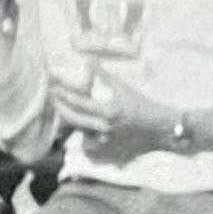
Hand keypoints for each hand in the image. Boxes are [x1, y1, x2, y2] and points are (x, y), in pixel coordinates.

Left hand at [52, 71, 179, 164]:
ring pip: (79, 132)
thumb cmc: (141, 105)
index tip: (54, 86)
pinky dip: (85, 137)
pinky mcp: (106, 153)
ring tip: (70, 110)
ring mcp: (105, 144)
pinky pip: (87, 145)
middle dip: (60, 107)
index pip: (78, 102)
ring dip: (74, 121)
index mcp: (109, 111)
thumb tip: (88, 60)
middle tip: (55, 97)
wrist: (158, 130)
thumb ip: (104, 75)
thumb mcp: (123, 87)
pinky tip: (88, 129)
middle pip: (73, 119)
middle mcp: (105, 129)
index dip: (63, 92)